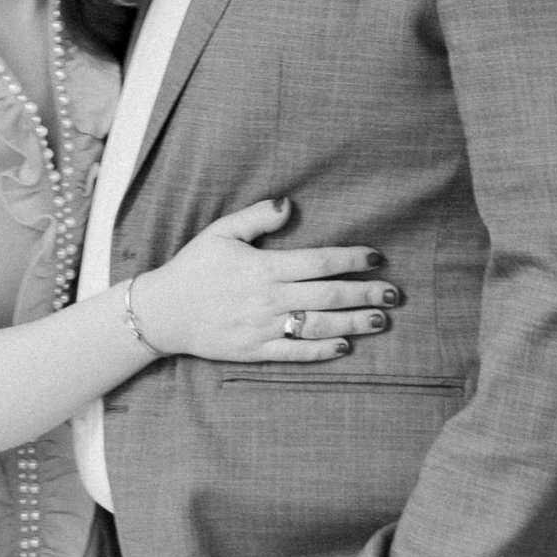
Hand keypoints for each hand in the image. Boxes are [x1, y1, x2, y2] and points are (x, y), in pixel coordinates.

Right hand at [134, 199, 400, 363]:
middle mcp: (268, 299)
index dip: (351, 259)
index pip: (318, 262)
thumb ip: (256, 217)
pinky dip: (321, 351)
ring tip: (380, 320)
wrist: (163, 312)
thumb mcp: (220, 232)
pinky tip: (345, 346)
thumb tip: (289, 203)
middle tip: (394, 293)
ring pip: (318, 325)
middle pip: (327, 295)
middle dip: (364, 293)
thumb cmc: (193, 267)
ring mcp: (263, 328)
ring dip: (352, 323)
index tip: (377, 257)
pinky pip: (295, 353)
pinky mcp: (255, 351)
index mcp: (263, 267)